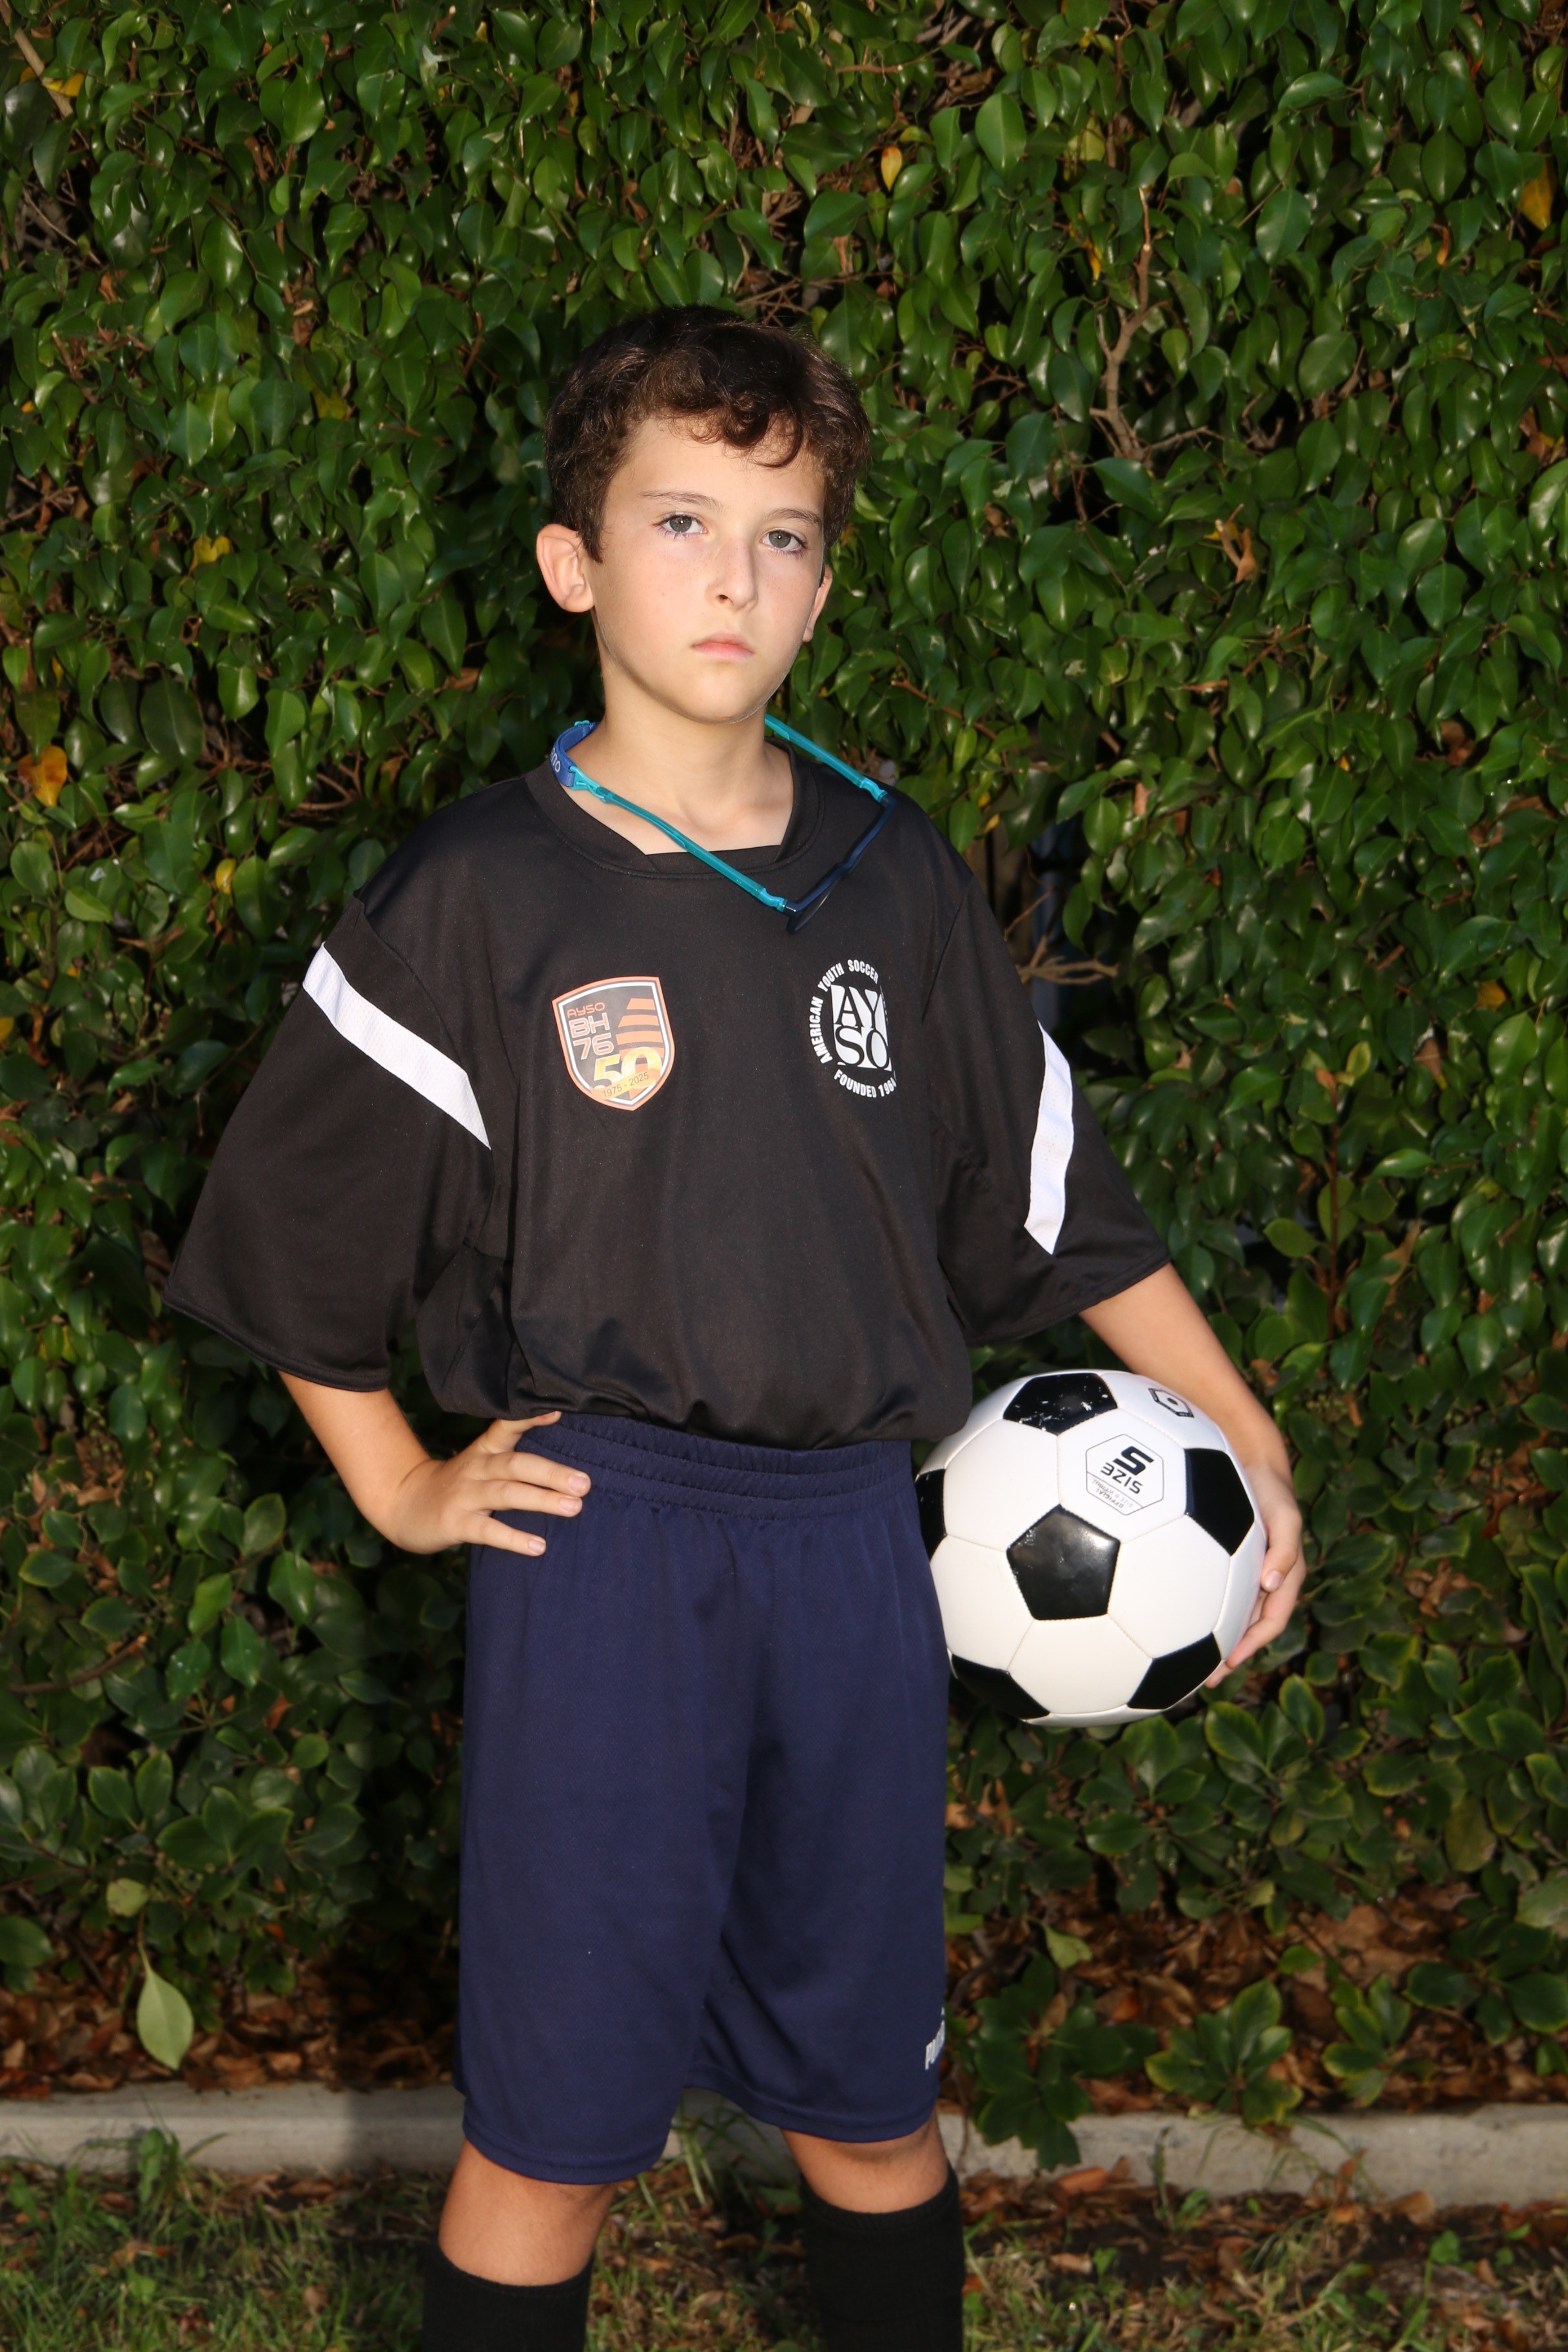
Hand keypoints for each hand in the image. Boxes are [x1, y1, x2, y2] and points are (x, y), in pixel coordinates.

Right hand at [380, 1413, 589, 1557]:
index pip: (506, 1426)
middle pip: (515, 1464)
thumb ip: (512, 1452)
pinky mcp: (454, 1523)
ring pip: (506, 1494)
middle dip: (552, 1473)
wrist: (403, 1504)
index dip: (530, 1418)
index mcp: (484, 1451)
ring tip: (574, 1507)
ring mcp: (464, 1495)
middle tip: (585, 1483)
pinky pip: (487, 1530)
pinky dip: (513, 1538)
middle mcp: (476, 1468)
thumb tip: (562, 1446)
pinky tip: (538, 1547)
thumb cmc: (456, 1484)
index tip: (558, 1411)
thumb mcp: (480, 1461)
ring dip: (541, 1500)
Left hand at [1206, 1454, 1305, 1683]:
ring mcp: (1243, 1574)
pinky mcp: (1223, 1563)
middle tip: (1206, 1681)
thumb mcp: (1286, 1516)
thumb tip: (1272, 1584)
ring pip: (1229, 1616)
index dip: (1253, 1644)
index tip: (1230, 1663)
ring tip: (1185, 1665)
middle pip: (1248, 1628)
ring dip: (1212, 1642)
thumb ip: (1284, 1549)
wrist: (1249, 1464)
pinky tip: (1171, 1619)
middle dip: (1230, 1657)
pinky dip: (1199, 1611)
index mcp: (1283, 1578)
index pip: (1272, 1621)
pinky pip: (1212, 1594)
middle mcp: (1263, 1582)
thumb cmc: (1270, 1491)